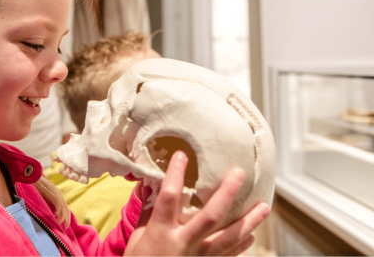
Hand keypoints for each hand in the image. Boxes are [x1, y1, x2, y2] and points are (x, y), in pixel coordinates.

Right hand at [125, 151, 270, 255]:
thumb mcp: (138, 238)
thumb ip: (148, 212)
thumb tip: (152, 185)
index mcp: (161, 231)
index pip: (169, 197)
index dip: (175, 174)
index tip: (182, 155)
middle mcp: (183, 243)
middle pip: (210, 216)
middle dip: (226, 193)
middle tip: (239, 174)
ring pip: (228, 238)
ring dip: (248, 222)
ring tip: (264, 207)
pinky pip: (228, 256)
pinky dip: (241, 246)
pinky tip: (251, 236)